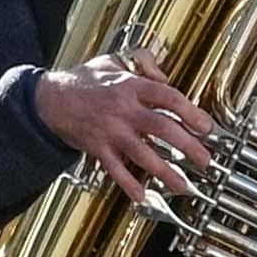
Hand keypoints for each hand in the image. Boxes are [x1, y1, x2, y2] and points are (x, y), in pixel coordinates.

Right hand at [33, 56, 211, 206]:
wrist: (50, 100)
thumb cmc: (84, 81)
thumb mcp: (114, 60)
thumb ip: (143, 63)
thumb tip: (166, 76)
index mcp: (130, 86)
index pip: (167, 97)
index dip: (190, 111)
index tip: (206, 126)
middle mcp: (122, 109)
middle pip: (161, 127)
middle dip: (187, 145)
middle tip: (204, 160)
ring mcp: (110, 131)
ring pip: (142, 153)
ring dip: (165, 171)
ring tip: (182, 185)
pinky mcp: (97, 148)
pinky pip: (115, 169)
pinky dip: (129, 184)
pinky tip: (142, 195)